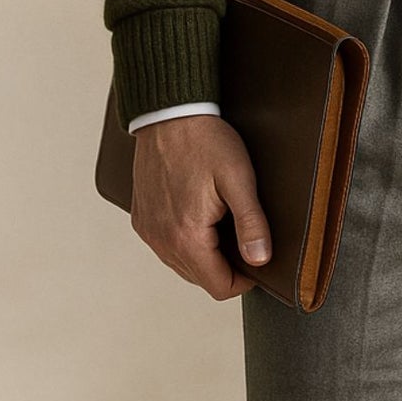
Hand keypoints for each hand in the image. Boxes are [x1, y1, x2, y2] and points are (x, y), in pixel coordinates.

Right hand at [130, 114, 270, 299]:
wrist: (169, 113)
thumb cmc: (206, 141)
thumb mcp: (239, 178)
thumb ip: (251, 222)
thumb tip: (260, 260)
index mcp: (187, 237)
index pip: (218, 287)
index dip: (244, 280)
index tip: (257, 259)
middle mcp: (161, 241)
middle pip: (200, 279)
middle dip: (225, 267)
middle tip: (243, 236)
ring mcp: (148, 231)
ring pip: (182, 265)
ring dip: (204, 256)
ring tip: (222, 224)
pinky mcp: (141, 219)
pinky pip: (165, 246)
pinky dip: (184, 242)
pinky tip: (198, 218)